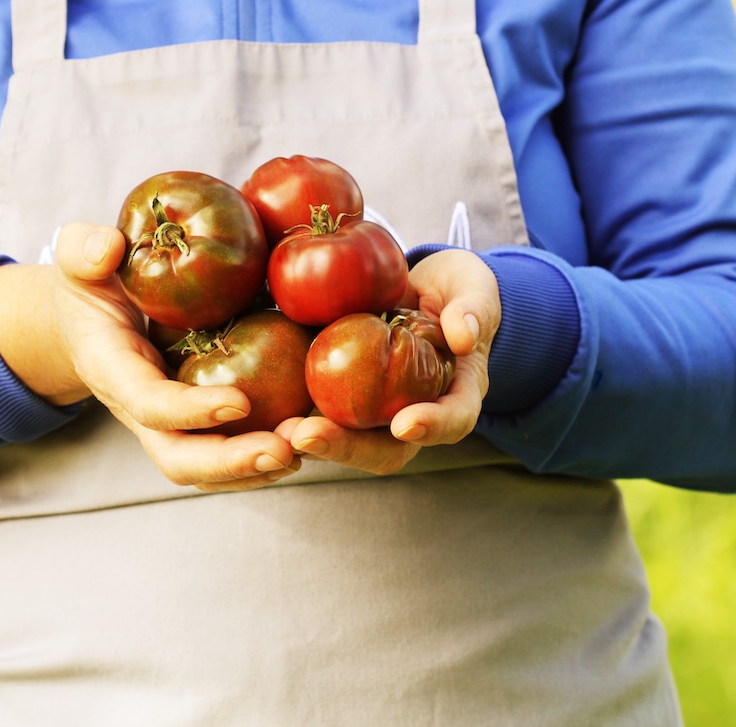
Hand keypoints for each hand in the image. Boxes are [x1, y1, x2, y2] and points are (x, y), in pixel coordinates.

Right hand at [0, 223, 297, 490]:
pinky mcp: (200, 422)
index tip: (239, 402)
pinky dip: (272, 450)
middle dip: (232, 462)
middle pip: (181, 458)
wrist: (90, 321)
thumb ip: (84, 249)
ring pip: (212, 466)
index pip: (148, 403)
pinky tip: (314, 434)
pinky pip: (234, 448)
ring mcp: (173, 424)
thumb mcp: (79, 258)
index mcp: (113, 371)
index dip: (190, 410)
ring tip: (310, 445)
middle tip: (285, 451)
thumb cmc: (90, 285)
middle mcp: (142, 412)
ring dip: (260, 467)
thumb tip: (109, 248)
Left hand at [279, 249, 500, 473]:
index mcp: (456, 392)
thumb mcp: (472, 288)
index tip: (405, 423)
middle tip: (308, 436)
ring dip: (314, 441)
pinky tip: (262, 411)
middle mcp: (415, 414)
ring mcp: (377, 411)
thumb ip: (473, 308)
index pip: (453, 419)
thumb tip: (464, 336)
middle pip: (388, 448)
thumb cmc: (456, 290)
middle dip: (348, 447)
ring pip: (349, 440)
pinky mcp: (344, 399)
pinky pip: (322, 414)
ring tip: (280, 433)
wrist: (423, 289)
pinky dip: (293, 416)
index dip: (433, 426)